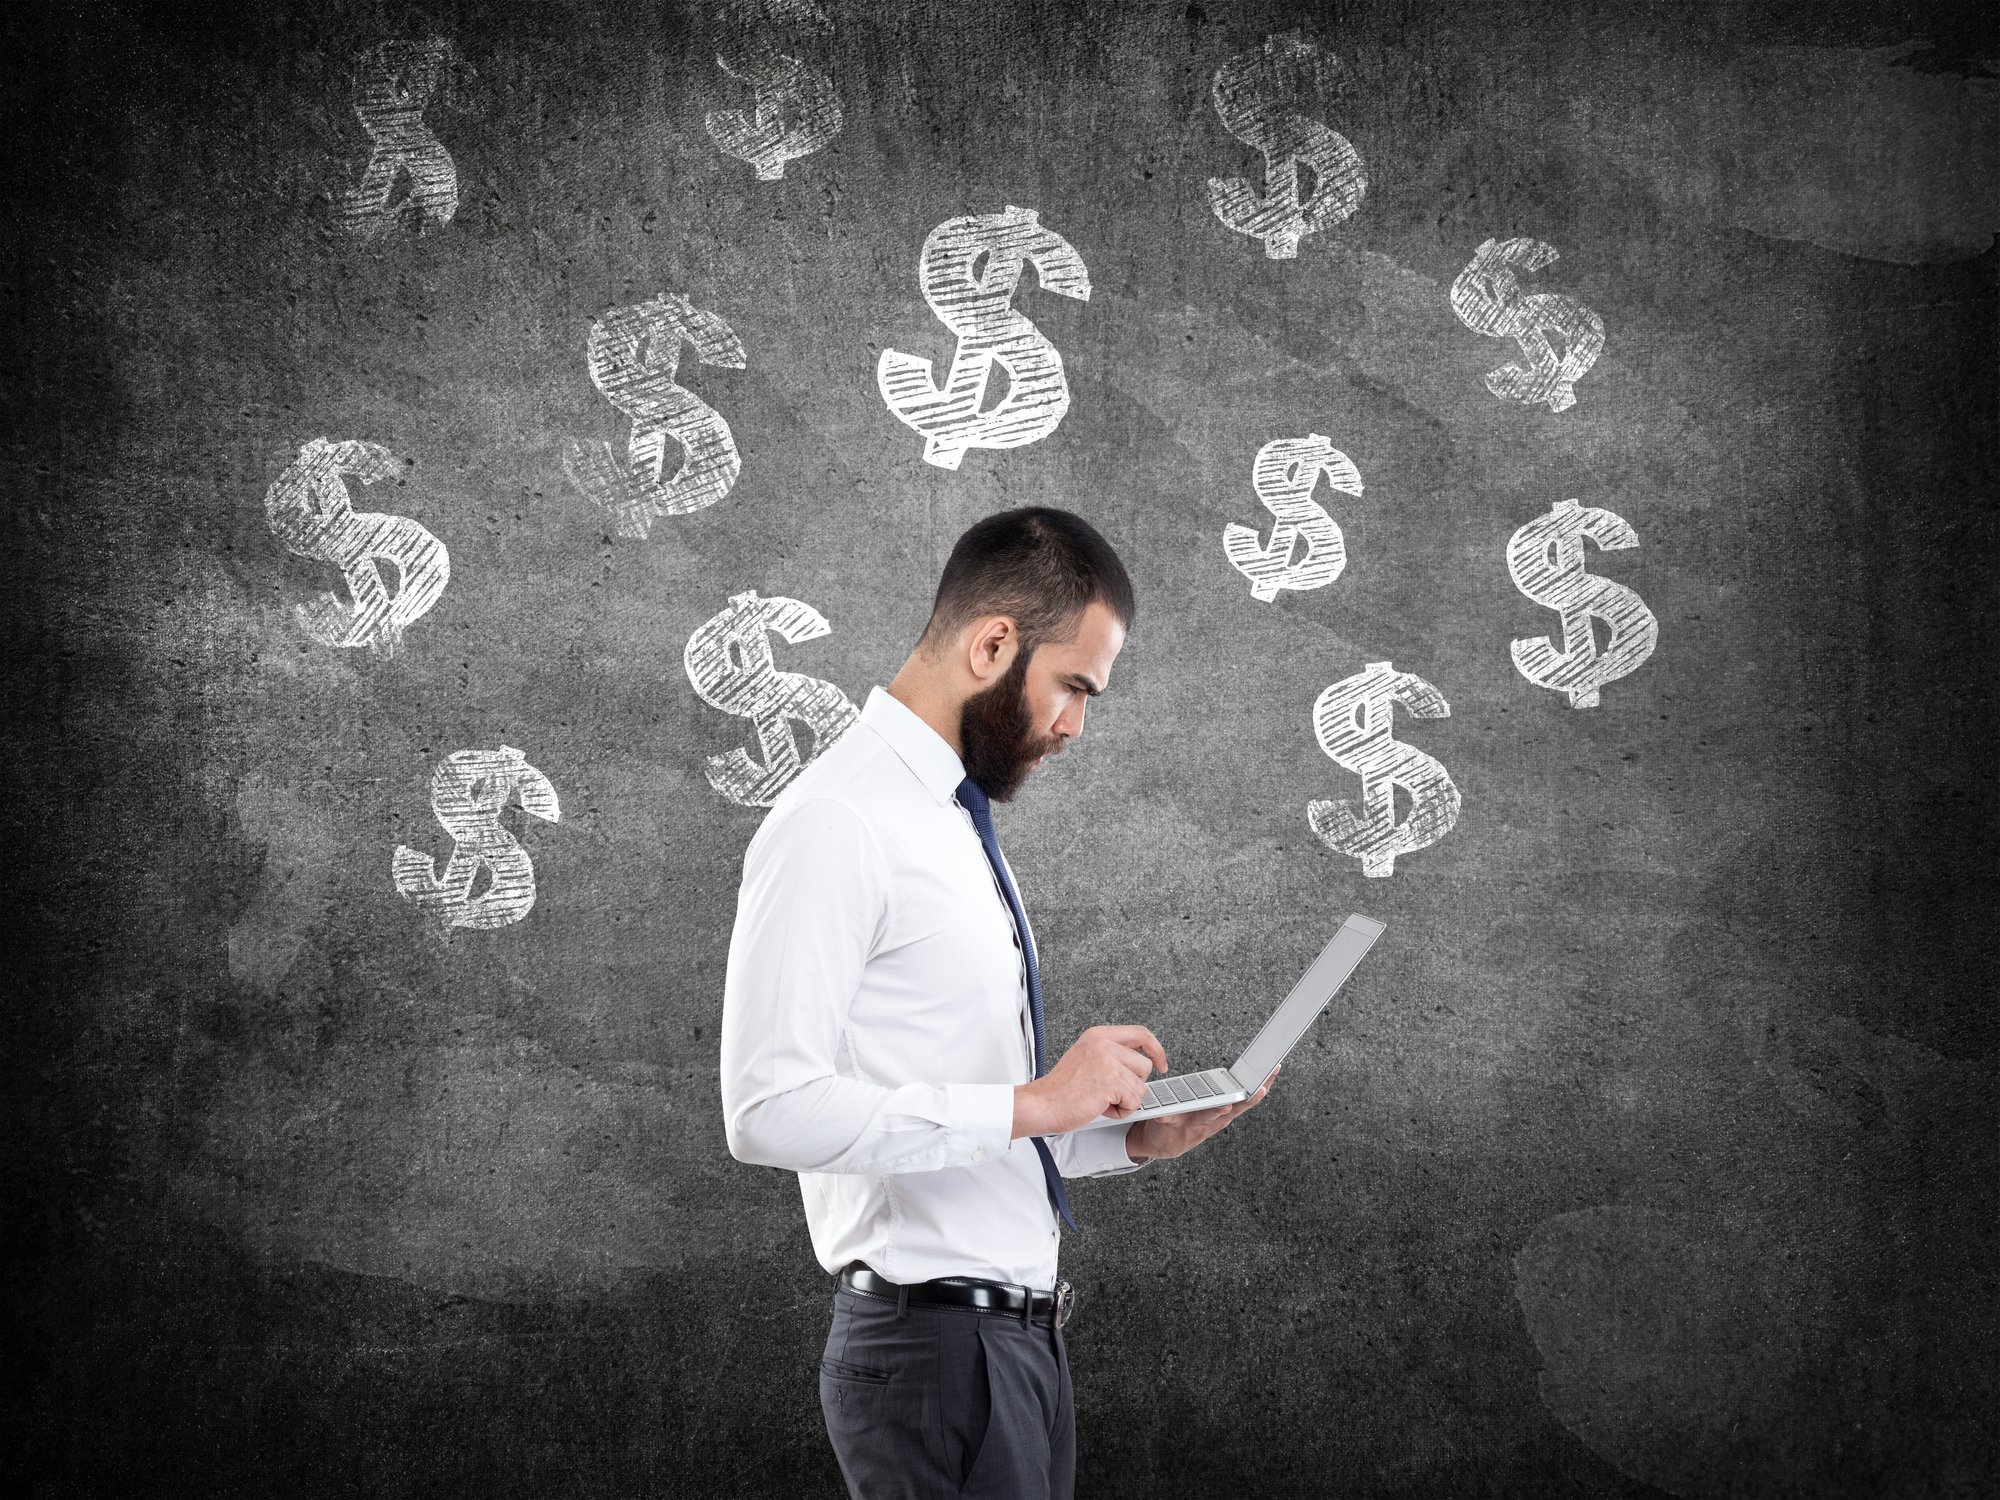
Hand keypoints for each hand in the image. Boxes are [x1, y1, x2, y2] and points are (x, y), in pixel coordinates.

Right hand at [1013, 1025, 1167, 1136]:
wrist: (1041, 1104)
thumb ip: (1111, 1054)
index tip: (1161, 1064)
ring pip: (1141, 1087)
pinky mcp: (1110, 1082)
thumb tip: (1142, 1062)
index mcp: (1098, 1035)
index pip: (1141, 1033)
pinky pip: (1134, 1101)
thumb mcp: (1086, 1058)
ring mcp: (1107, 1061)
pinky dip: (1120, 1111)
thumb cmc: (1061, 1089)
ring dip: (1124, 1100)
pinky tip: (1100, 1107)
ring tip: (1100, 1100)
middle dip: (1133, 1085)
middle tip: (1107, 1092)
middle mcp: (1103, 1043)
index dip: (1156, 1049)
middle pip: (1145, 1066)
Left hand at [1124, 1065, 1278, 1162]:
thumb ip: (1222, 1094)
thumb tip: (1238, 1071)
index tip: (1275, 1069)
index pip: (1246, 1098)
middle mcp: (1212, 1120)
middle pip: (1232, 1109)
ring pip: (1207, 1116)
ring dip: (1215, 1111)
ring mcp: (1194, 1125)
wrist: (1162, 1144)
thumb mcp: (1210, 1110)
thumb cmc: (1188, 1120)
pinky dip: (1167, 1116)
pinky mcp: (1172, 1127)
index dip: (1262, 1085)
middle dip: (1246, 1101)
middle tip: (1260, 1090)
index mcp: (1222, 1113)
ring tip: (1223, 1106)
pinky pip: (1170, 1120)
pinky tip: (1162, 1114)